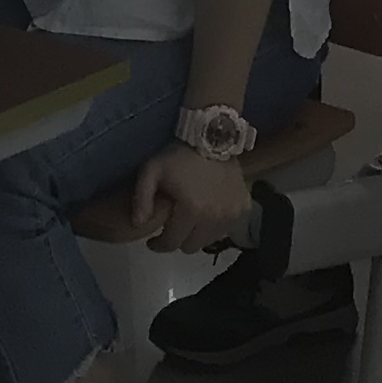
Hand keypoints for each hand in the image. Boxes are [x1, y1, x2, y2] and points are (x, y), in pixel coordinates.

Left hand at [129, 142, 253, 254]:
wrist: (213, 136)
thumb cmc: (179, 154)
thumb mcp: (152, 169)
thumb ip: (142, 197)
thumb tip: (138, 225)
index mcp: (192, 210)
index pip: (172, 243)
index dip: (159, 245)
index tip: (152, 240)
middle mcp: (214, 218)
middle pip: (191, 246)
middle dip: (179, 239)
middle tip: (173, 226)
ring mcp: (232, 214)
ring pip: (209, 240)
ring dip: (198, 233)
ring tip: (190, 217)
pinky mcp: (243, 208)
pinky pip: (225, 229)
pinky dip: (215, 225)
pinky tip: (208, 211)